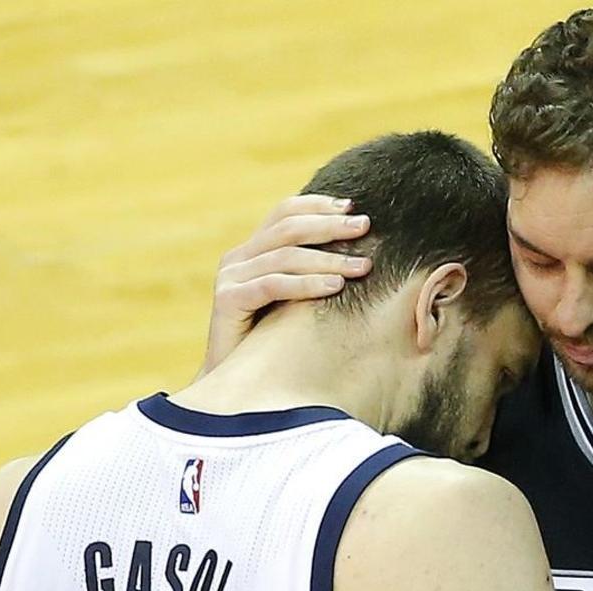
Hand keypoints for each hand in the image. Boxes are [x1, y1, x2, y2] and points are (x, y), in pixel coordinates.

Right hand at [198, 194, 372, 376]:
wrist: (238, 383)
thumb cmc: (276, 342)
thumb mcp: (298, 299)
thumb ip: (315, 273)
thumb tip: (365, 254)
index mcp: (254, 250)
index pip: (286, 212)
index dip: (319, 205)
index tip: (354, 208)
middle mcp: (239, 257)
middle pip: (288, 227)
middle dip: (330, 226)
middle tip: (365, 227)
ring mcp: (230, 277)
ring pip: (285, 256)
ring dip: (328, 259)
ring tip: (362, 266)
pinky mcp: (226, 300)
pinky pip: (272, 285)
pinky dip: (306, 284)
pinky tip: (334, 287)